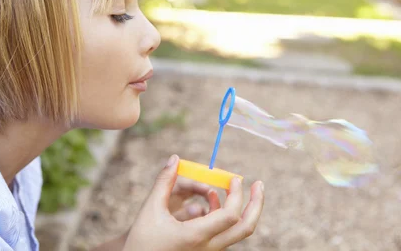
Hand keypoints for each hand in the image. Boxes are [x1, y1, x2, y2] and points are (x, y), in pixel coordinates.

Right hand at [123, 155, 264, 250]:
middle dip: (256, 204)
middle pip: (246, 228)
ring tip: (225, 189)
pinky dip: (225, 217)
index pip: (230, 215)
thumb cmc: (141, 241)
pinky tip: (210, 202)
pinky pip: (225, 235)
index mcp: (196, 236)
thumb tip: (174, 158)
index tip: (234, 179)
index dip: (236, 194)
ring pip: (237, 233)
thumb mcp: (150, 209)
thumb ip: (164, 182)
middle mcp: (208, 248)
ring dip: (240, 209)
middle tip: (259, 185)